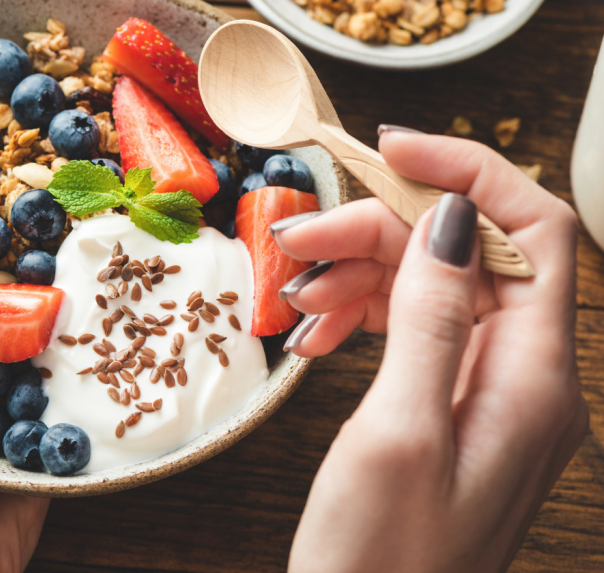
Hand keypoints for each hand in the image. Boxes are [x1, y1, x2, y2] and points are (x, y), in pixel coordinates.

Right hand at [276, 131, 587, 571]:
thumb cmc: (381, 561)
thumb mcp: (397, 433)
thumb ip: (431, 321)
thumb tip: (451, 223)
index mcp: (532, 382)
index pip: (534, 233)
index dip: (468, 174)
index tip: (390, 150)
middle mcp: (524, 381)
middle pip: (467, 256)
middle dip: (382, 232)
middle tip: (298, 240)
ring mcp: (487, 396)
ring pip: (433, 291)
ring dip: (360, 275)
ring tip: (290, 293)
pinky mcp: (450, 410)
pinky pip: (415, 334)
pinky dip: (362, 318)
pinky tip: (313, 333)